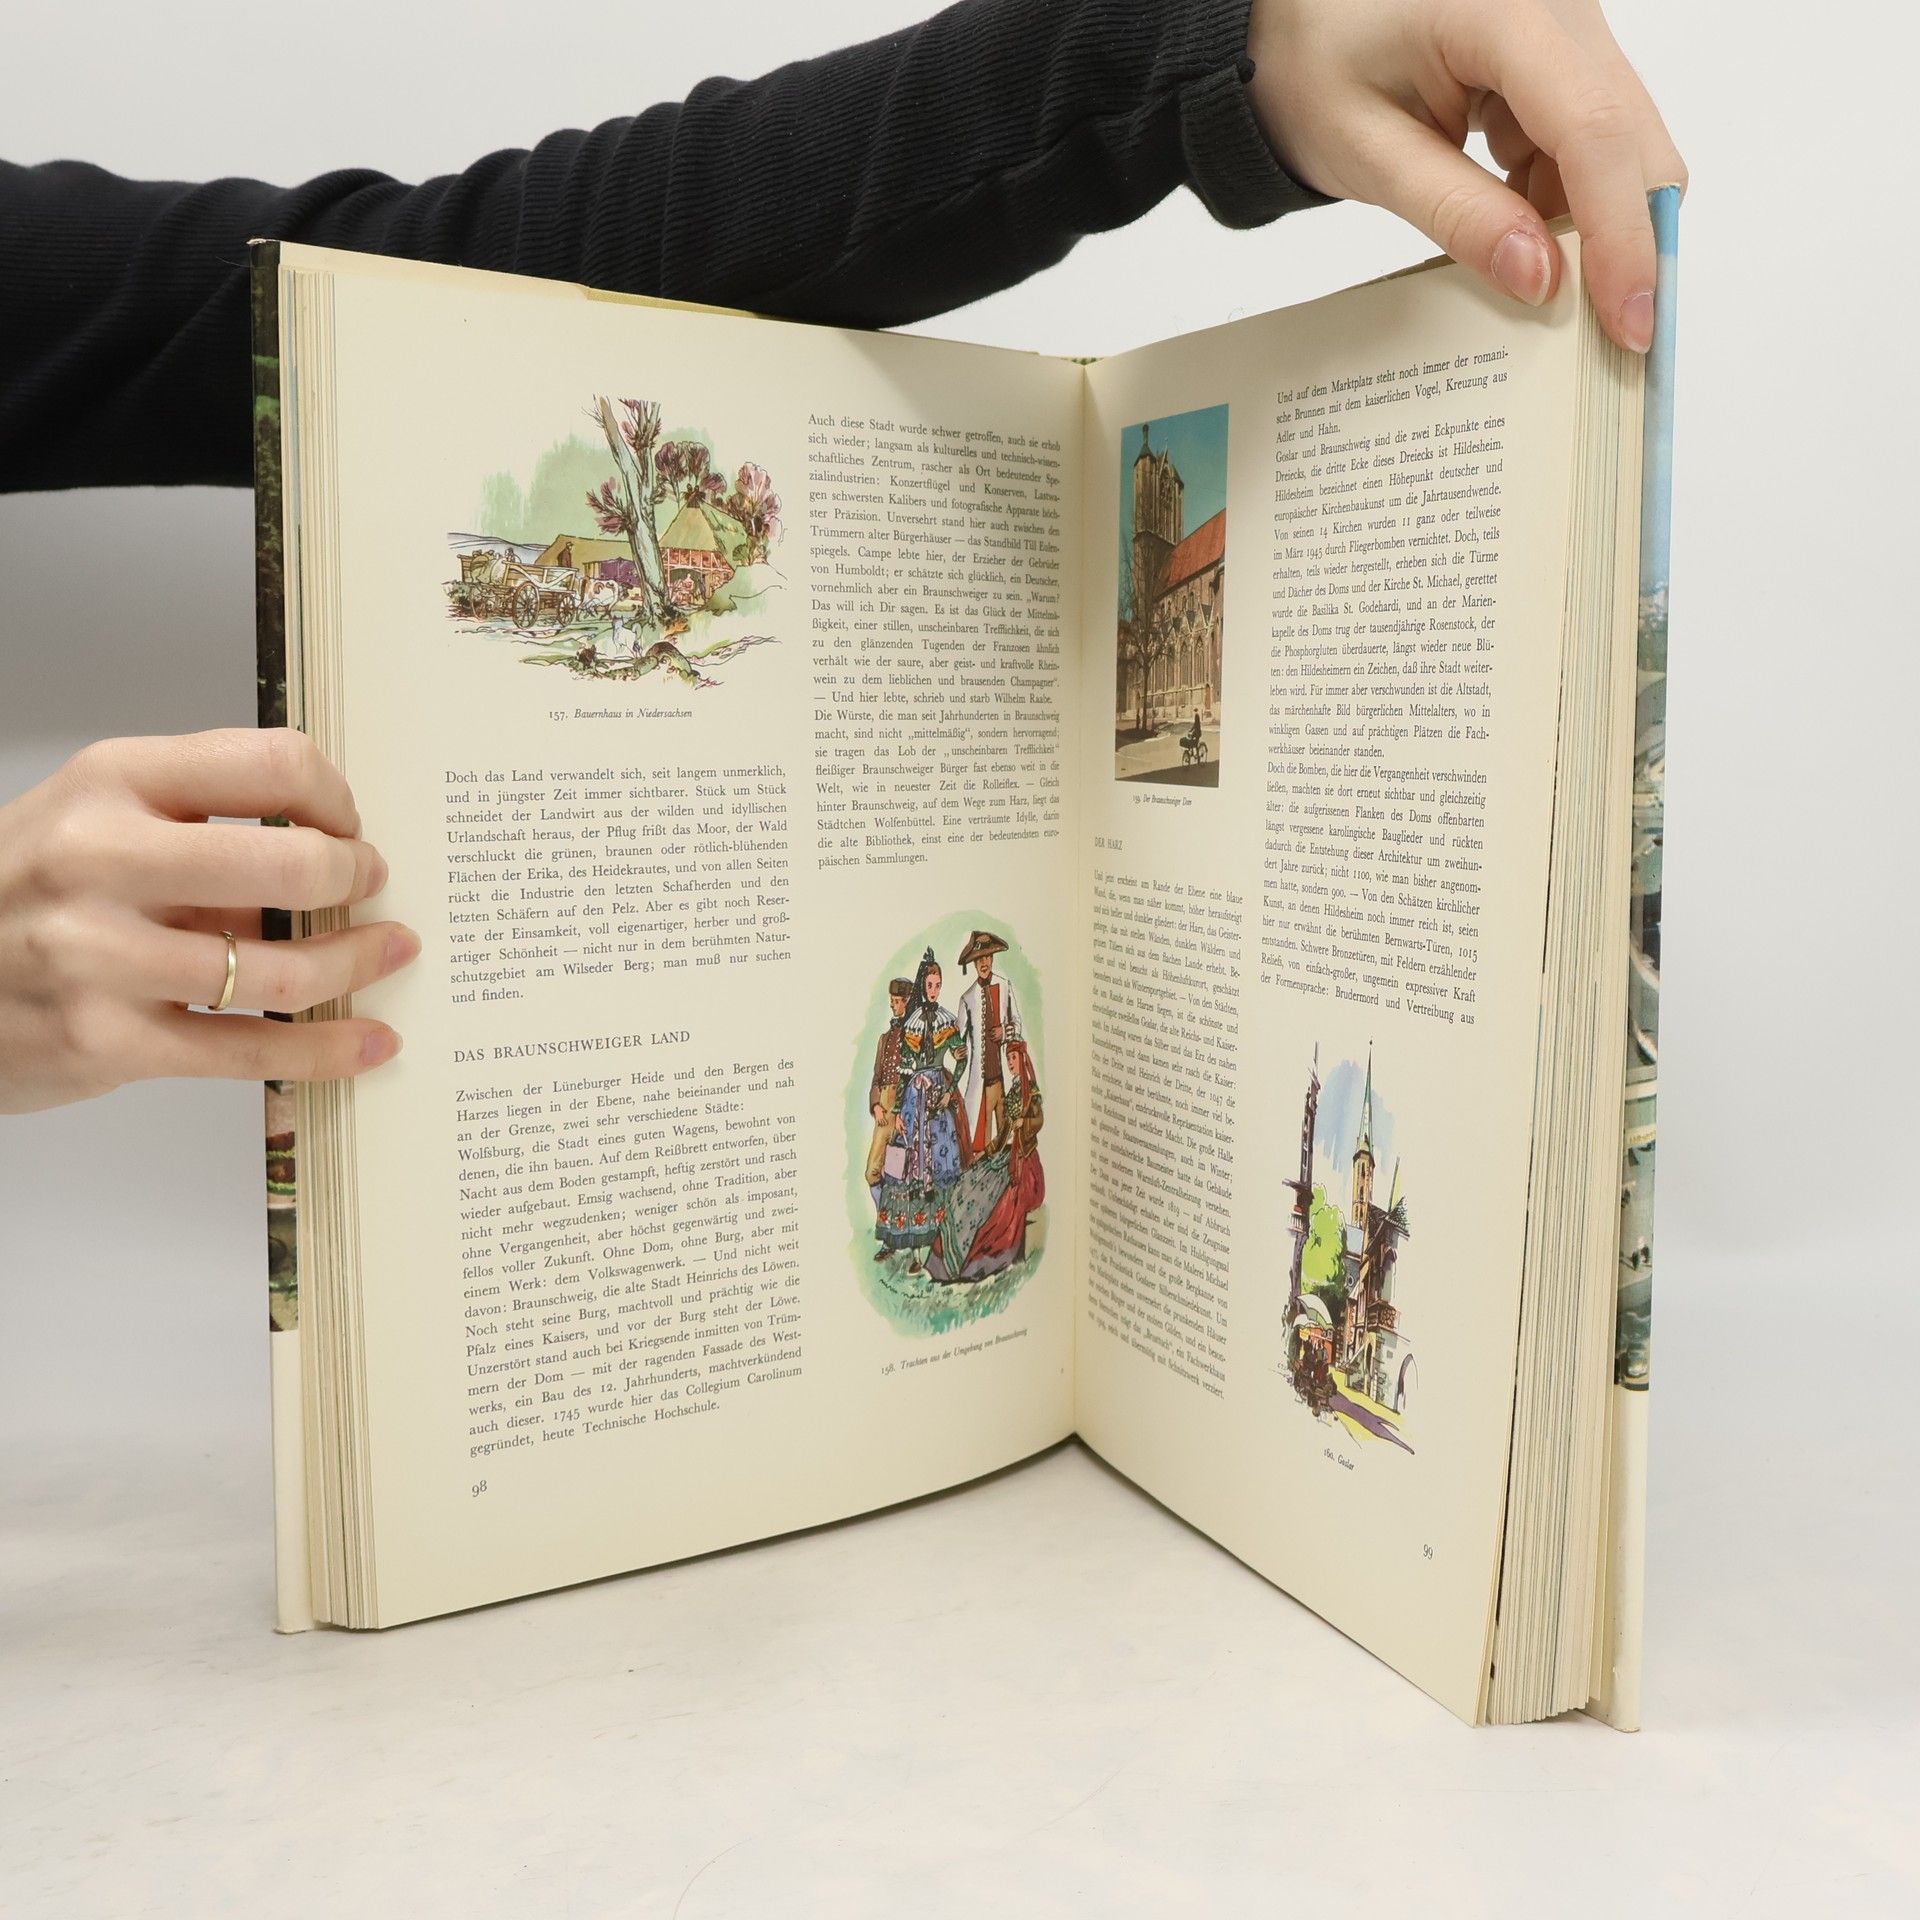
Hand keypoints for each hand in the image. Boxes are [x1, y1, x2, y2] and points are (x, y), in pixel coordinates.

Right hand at [0, 729, 416, 1114]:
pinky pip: (252, 1050)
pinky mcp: (108, 1042)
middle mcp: (102, 861)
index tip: (346, 823)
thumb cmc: (22, 892)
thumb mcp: (90, 814)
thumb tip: (328, 833)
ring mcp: (101, 957)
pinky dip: (328, 1048)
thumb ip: (194, 814)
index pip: (271, 762)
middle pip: (292, 862)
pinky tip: (371, 1042)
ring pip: (283, 966)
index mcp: (111, 782)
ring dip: (358, 961)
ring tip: (389, 952)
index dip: (334, 796)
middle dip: (355, 877)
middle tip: (372, 886)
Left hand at [1246, 0, 1684, 350]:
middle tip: (1615, 340)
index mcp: (1505, 9)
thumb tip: (1542, 281)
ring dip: (1593, 227)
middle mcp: (1559, 6)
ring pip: (1621, 146)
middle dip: (1628, 242)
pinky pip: (1591, 144)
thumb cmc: (1315, 67)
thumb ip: (1456, 214)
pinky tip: (1523, 242)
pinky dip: (1567, 205)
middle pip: (1630, 137)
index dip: (1621, 234)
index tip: (1631, 320)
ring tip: (1545, 291)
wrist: (1298, 21)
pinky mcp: (1564, 58)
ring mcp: (1568, 29)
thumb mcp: (1369, 154)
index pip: (1592, 132)